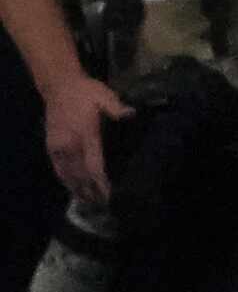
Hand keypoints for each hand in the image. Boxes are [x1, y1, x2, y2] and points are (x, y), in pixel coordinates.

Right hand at [41, 74, 130, 209]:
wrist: (59, 86)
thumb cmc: (86, 92)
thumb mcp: (104, 96)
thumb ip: (116, 108)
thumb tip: (131, 114)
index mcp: (84, 135)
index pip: (93, 165)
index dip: (101, 182)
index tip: (109, 195)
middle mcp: (69, 146)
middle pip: (81, 175)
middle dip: (91, 191)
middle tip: (104, 205)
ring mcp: (58, 148)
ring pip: (68, 175)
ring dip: (78, 190)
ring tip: (90, 202)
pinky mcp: (51, 147)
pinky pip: (58, 169)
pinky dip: (66, 181)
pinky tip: (73, 189)